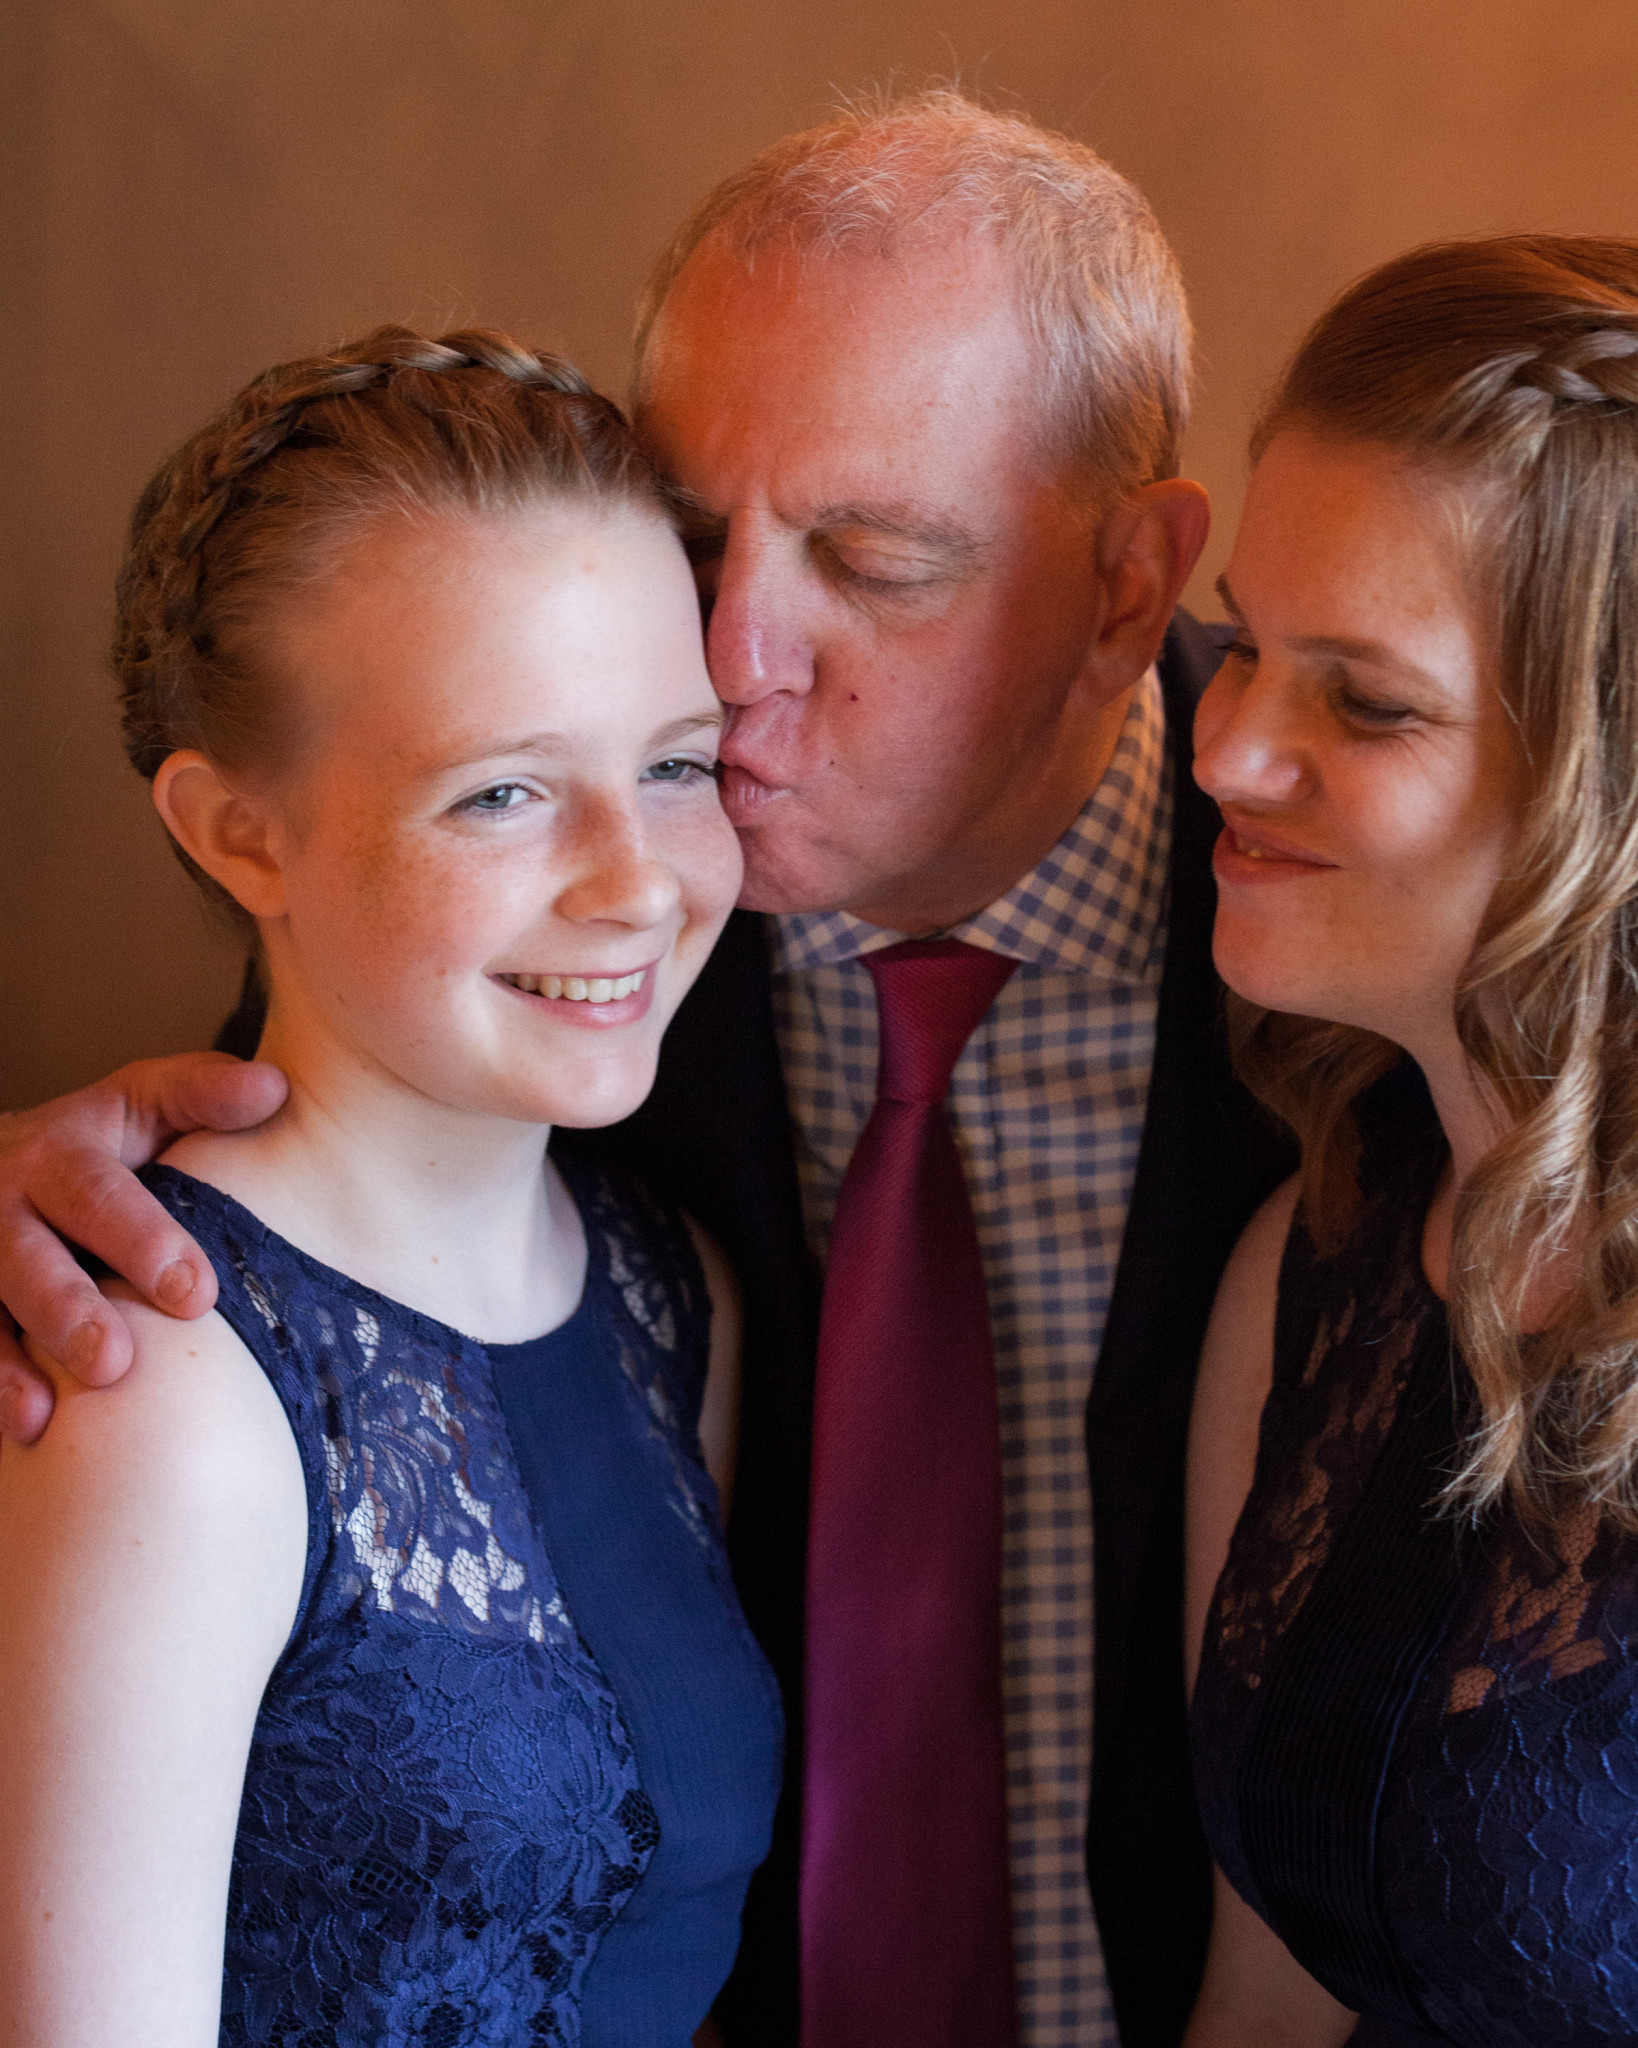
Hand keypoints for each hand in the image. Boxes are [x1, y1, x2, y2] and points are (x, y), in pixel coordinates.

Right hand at [0, 1053, 287, 1441]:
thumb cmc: (99, 1140)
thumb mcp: (143, 1100)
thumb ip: (202, 1094)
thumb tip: (274, 1088)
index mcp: (62, 1152)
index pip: (100, 1194)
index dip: (144, 1241)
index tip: (196, 1295)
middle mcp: (6, 1202)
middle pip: (32, 1258)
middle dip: (74, 1309)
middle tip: (117, 1361)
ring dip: (23, 1359)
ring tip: (69, 1399)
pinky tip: (31, 1424)